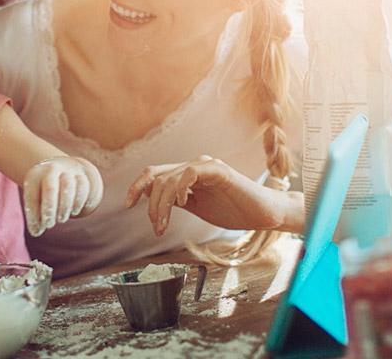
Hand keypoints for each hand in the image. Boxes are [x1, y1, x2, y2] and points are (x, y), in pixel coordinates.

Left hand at [23, 156, 102, 236]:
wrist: (62, 167)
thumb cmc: (44, 190)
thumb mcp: (36, 197)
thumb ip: (35, 214)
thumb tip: (36, 232)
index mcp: (35, 175)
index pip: (32, 195)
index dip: (34, 214)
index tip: (37, 230)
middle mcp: (51, 170)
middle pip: (50, 188)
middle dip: (49, 208)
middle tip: (49, 225)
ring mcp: (68, 170)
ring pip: (68, 187)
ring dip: (65, 206)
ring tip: (61, 219)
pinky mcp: (82, 175)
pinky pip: (83, 187)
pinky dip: (79, 201)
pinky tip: (75, 212)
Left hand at [125, 155, 285, 235]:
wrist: (264, 214)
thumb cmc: (234, 210)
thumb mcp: (198, 206)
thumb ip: (177, 200)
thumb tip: (152, 200)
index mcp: (187, 174)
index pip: (154, 174)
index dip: (137, 187)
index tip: (127, 204)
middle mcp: (195, 165)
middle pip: (158, 177)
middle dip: (151, 204)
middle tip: (157, 226)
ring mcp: (207, 166)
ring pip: (171, 178)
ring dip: (162, 204)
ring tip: (165, 224)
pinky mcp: (220, 171)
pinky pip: (192, 172)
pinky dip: (181, 187)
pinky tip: (183, 202)